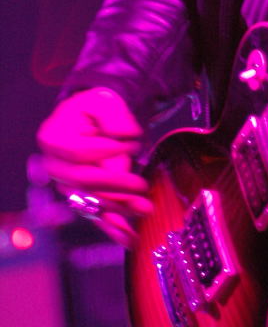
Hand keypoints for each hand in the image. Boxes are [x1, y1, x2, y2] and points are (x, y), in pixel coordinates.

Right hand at [36, 87, 151, 246]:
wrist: (93, 121)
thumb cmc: (95, 109)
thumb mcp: (102, 100)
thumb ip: (112, 114)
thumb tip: (125, 134)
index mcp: (52, 139)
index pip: (77, 152)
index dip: (104, 151)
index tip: (131, 145)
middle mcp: (54, 167)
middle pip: (83, 181)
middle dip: (114, 185)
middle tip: (140, 184)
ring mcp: (67, 186)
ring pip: (91, 202)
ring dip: (118, 208)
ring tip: (144, 208)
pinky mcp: (83, 199)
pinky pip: (96, 216)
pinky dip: (113, 228)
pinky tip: (130, 237)